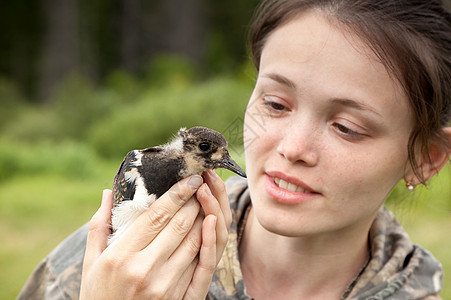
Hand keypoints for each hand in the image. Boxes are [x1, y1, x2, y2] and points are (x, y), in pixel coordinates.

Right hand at [80, 173, 229, 298]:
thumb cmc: (98, 294)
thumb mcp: (91, 262)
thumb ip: (100, 226)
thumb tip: (108, 193)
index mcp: (121, 256)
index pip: (156, 216)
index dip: (177, 194)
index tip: (190, 178)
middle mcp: (145, 269)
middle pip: (179, 225)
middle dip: (193, 200)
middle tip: (201, 184)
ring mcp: (164, 285)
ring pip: (193, 241)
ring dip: (203, 216)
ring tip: (207, 199)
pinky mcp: (178, 297)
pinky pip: (199, 263)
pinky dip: (207, 241)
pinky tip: (210, 225)